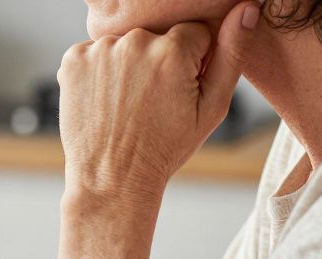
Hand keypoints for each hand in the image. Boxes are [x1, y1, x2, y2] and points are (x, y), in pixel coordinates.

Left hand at [57, 1, 259, 205]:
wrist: (112, 178)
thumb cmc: (164, 148)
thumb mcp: (212, 106)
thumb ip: (232, 53)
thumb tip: (247, 9)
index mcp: (173, 49)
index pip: (194, 32)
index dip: (192, 61)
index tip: (180, 88)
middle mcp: (135, 41)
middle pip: (158, 35)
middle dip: (159, 60)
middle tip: (152, 100)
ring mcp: (100, 50)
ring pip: (125, 42)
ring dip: (128, 64)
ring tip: (128, 102)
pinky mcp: (73, 60)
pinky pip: (95, 51)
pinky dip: (99, 70)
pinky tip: (105, 99)